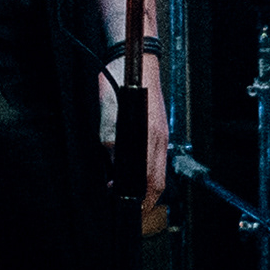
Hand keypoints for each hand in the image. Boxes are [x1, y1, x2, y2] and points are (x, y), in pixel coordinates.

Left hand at [100, 64, 170, 207]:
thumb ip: (112, 144)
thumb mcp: (107, 117)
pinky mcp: (159, 127)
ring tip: (134, 193)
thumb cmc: (122, 83)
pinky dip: (150, 169)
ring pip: (159, 168)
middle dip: (148, 197)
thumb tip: (114, 168)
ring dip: (149, 184)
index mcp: (149, 135)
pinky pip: (158, 156)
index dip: (140, 195)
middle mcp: (159, 136)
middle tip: (134, 208)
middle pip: (159, 177)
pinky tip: (139, 171)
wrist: (135, 61)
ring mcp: (161, 131)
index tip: (128, 203)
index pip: (149, 178)